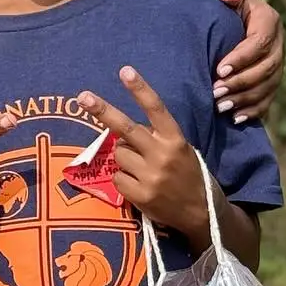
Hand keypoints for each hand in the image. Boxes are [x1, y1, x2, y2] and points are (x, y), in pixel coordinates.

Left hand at [78, 68, 207, 241]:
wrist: (203, 213)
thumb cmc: (189, 176)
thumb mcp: (181, 151)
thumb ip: (156, 139)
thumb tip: (122, 133)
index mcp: (175, 140)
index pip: (156, 109)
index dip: (140, 89)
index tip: (125, 71)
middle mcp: (162, 155)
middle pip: (126, 128)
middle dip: (102, 111)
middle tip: (82, 97)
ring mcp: (150, 176)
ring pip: (118, 154)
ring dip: (123, 158)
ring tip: (141, 168)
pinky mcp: (140, 195)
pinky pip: (116, 177)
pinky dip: (123, 179)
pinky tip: (139, 185)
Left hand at [214, 0, 284, 121]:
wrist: (235, 14)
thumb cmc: (225, 2)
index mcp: (270, 21)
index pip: (260, 42)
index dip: (241, 58)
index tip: (219, 70)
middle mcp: (279, 44)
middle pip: (266, 68)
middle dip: (241, 83)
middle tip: (215, 93)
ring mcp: (278, 63)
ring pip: (268, 86)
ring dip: (245, 99)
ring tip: (220, 108)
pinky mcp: (272, 79)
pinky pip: (268, 98)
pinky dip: (254, 110)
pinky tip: (236, 119)